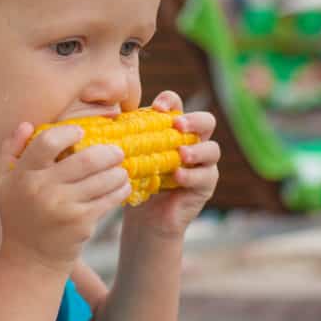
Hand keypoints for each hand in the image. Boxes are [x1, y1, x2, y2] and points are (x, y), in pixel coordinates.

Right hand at [0, 122, 132, 273]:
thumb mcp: (4, 183)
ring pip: (102, 179)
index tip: (82, 133)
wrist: (30, 260)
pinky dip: (120, 190)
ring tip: (121, 169)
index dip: (69, 132)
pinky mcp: (81, 223)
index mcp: (23, 176)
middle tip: (116, 151)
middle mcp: (42, 190)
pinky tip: (123, 186)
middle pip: (85, 160)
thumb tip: (26, 124)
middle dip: (108, 152)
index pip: (47, 142)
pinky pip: (108, 199)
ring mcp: (63, 207)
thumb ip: (10, 151)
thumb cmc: (18, 216)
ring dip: (118, 171)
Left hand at [124, 91, 219, 237]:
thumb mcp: (130, 157)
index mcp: (172, 129)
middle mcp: (192, 142)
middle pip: (207, 121)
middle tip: (178, 126)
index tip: (157, 107)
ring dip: (197, 150)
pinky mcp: (205, 185)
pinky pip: (206, 176)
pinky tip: (178, 176)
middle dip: (194, 120)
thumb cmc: (135, 182)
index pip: (176, 105)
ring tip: (181, 154)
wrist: (143, 219)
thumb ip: (126, 138)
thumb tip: (107, 119)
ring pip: (212, 149)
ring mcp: (202, 164)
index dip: (169, 101)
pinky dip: (192, 175)